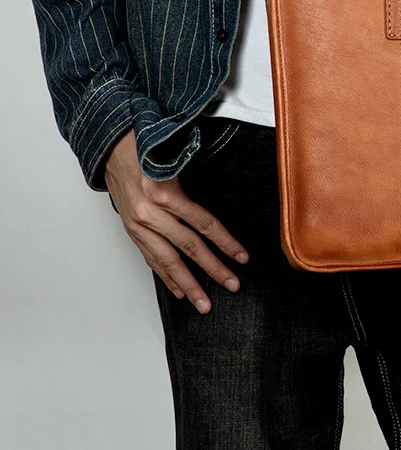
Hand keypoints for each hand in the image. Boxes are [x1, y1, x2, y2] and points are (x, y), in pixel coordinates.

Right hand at [104, 128, 249, 314]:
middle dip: (212, 269)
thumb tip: (218, 202)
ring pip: (168, 261)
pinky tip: (180, 289)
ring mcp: (139, 225)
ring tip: (204, 303)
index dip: (225, 242)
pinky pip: (152, 258)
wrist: (109, 146)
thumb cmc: (145, 146)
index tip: (242, 257)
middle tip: (232, 285)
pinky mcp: (131, 231)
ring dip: (189, 284)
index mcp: (165, 193)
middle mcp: (151, 213)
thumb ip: (193, 181)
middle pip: (189, 247)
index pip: (203, 224)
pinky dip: (166, 276)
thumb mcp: (173, 159)